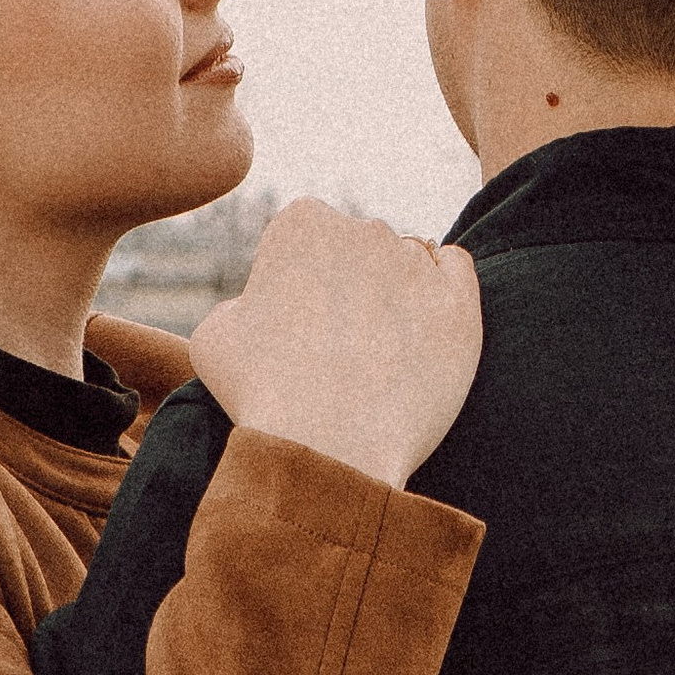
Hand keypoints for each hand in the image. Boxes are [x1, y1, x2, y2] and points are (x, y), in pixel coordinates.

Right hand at [190, 198, 482, 487]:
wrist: (328, 451)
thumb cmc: (262, 399)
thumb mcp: (215, 338)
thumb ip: (241, 301)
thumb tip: (262, 305)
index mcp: (302, 224)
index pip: (311, 236)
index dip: (302, 283)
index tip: (299, 326)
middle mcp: (363, 229)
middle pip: (363, 248)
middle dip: (354, 287)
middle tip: (341, 348)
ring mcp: (417, 265)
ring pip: (410, 262)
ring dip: (398, 295)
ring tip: (380, 357)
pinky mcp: (459, 303)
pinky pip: (457, 271)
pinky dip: (442, 291)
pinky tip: (423, 330)